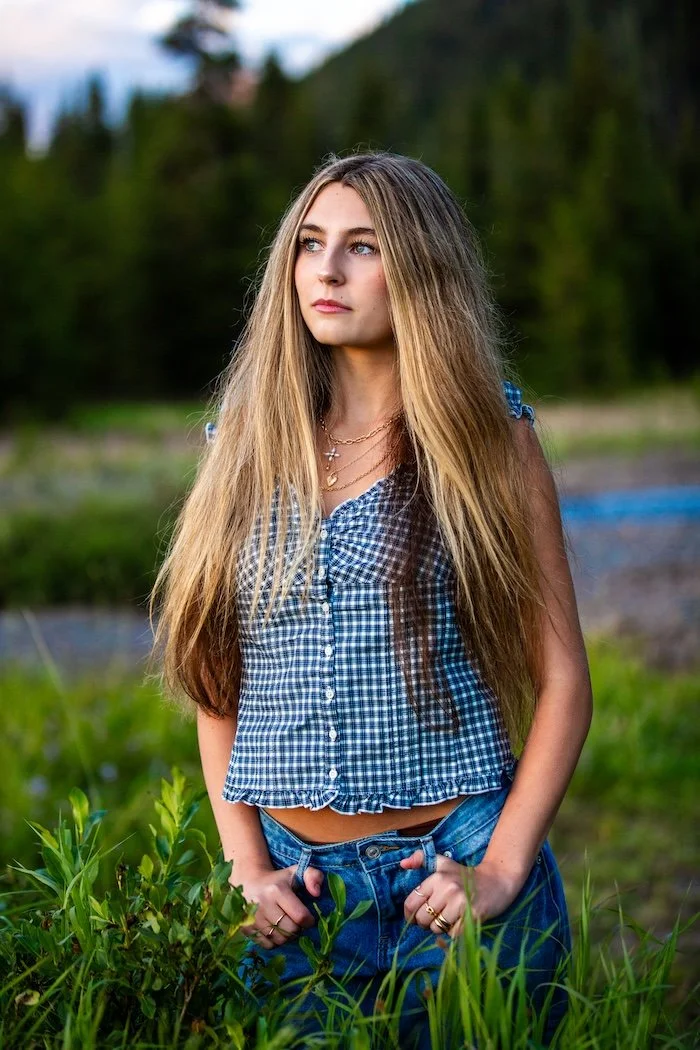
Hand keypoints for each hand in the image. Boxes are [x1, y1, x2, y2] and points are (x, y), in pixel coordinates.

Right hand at [233, 862, 324, 949]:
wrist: (249, 882)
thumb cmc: (278, 880)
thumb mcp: (297, 872)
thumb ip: (314, 877)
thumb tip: (316, 893)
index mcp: (277, 890)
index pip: (300, 916)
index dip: (309, 920)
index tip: (308, 917)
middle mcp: (263, 904)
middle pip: (291, 931)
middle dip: (298, 929)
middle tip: (296, 921)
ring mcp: (253, 918)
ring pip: (280, 940)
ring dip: (287, 936)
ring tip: (286, 925)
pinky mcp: (246, 928)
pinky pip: (268, 945)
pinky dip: (275, 942)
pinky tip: (275, 929)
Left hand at [400, 849, 525, 938]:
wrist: (497, 881)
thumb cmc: (466, 875)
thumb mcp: (443, 863)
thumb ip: (421, 859)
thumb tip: (402, 864)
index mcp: (437, 877)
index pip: (411, 903)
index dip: (410, 915)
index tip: (415, 918)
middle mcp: (447, 888)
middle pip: (423, 919)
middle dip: (426, 923)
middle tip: (436, 918)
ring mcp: (460, 902)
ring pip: (437, 928)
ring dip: (441, 928)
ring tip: (449, 918)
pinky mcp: (473, 915)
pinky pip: (453, 933)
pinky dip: (455, 931)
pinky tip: (461, 921)